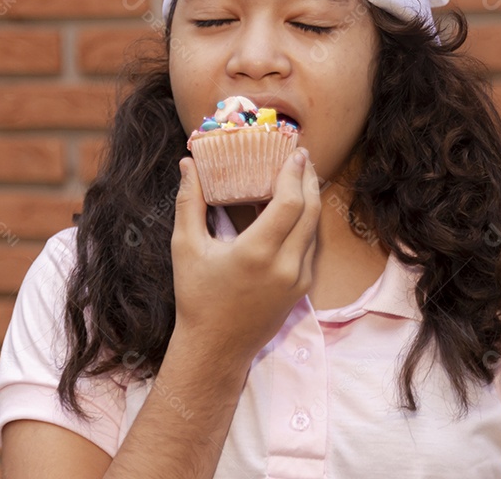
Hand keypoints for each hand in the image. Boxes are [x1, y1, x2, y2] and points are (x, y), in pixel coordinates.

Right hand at [170, 148, 319, 364]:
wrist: (216, 348)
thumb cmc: (197, 297)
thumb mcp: (186, 247)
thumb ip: (190, 202)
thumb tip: (188, 164)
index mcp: (257, 253)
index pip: (290, 203)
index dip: (295, 174)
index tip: (295, 152)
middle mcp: (285, 266)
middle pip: (310, 211)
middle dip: (309, 179)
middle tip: (302, 157)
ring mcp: (298, 280)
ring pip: (315, 229)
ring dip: (311, 199)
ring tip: (301, 176)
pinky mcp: (303, 289)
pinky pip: (311, 247)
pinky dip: (306, 223)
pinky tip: (295, 209)